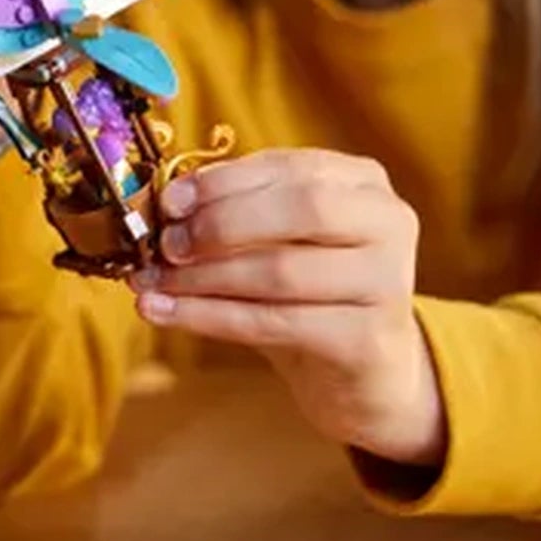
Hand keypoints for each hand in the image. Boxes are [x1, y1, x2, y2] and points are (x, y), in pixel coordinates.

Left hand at [129, 149, 446, 468]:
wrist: (365, 374)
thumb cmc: (312, 293)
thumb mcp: (281, 242)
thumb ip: (237, 213)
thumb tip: (169, 204)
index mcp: (364, 184)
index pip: (289, 167)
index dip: (223, 182)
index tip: (169, 202)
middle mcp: (389, 223)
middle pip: (301, 209)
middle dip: (221, 224)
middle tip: (166, 245)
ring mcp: (388, 282)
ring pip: (282, 271)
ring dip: (203, 277)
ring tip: (151, 283)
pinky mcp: (369, 338)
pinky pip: (275, 322)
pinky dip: (210, 317)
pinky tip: (165, 313)